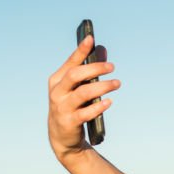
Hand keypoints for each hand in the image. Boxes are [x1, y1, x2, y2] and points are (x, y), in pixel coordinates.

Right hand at [47, 35, 120, 161]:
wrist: (62, 136)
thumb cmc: (72, 105)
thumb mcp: (78, 87)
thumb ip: (89, 69)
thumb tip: (102, 49)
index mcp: (58, 80)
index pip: (70, 62)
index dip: (80, 50)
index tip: (91, 38)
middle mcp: (57, 92)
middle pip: (75, 75)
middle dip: (95, 68)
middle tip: (112, 67)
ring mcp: (61, 107)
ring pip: (82, 93)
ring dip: (101, 87)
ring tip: (117, 83)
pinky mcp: (69, 122)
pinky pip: (85, 113)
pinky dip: (98, 107)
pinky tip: (109, 102)